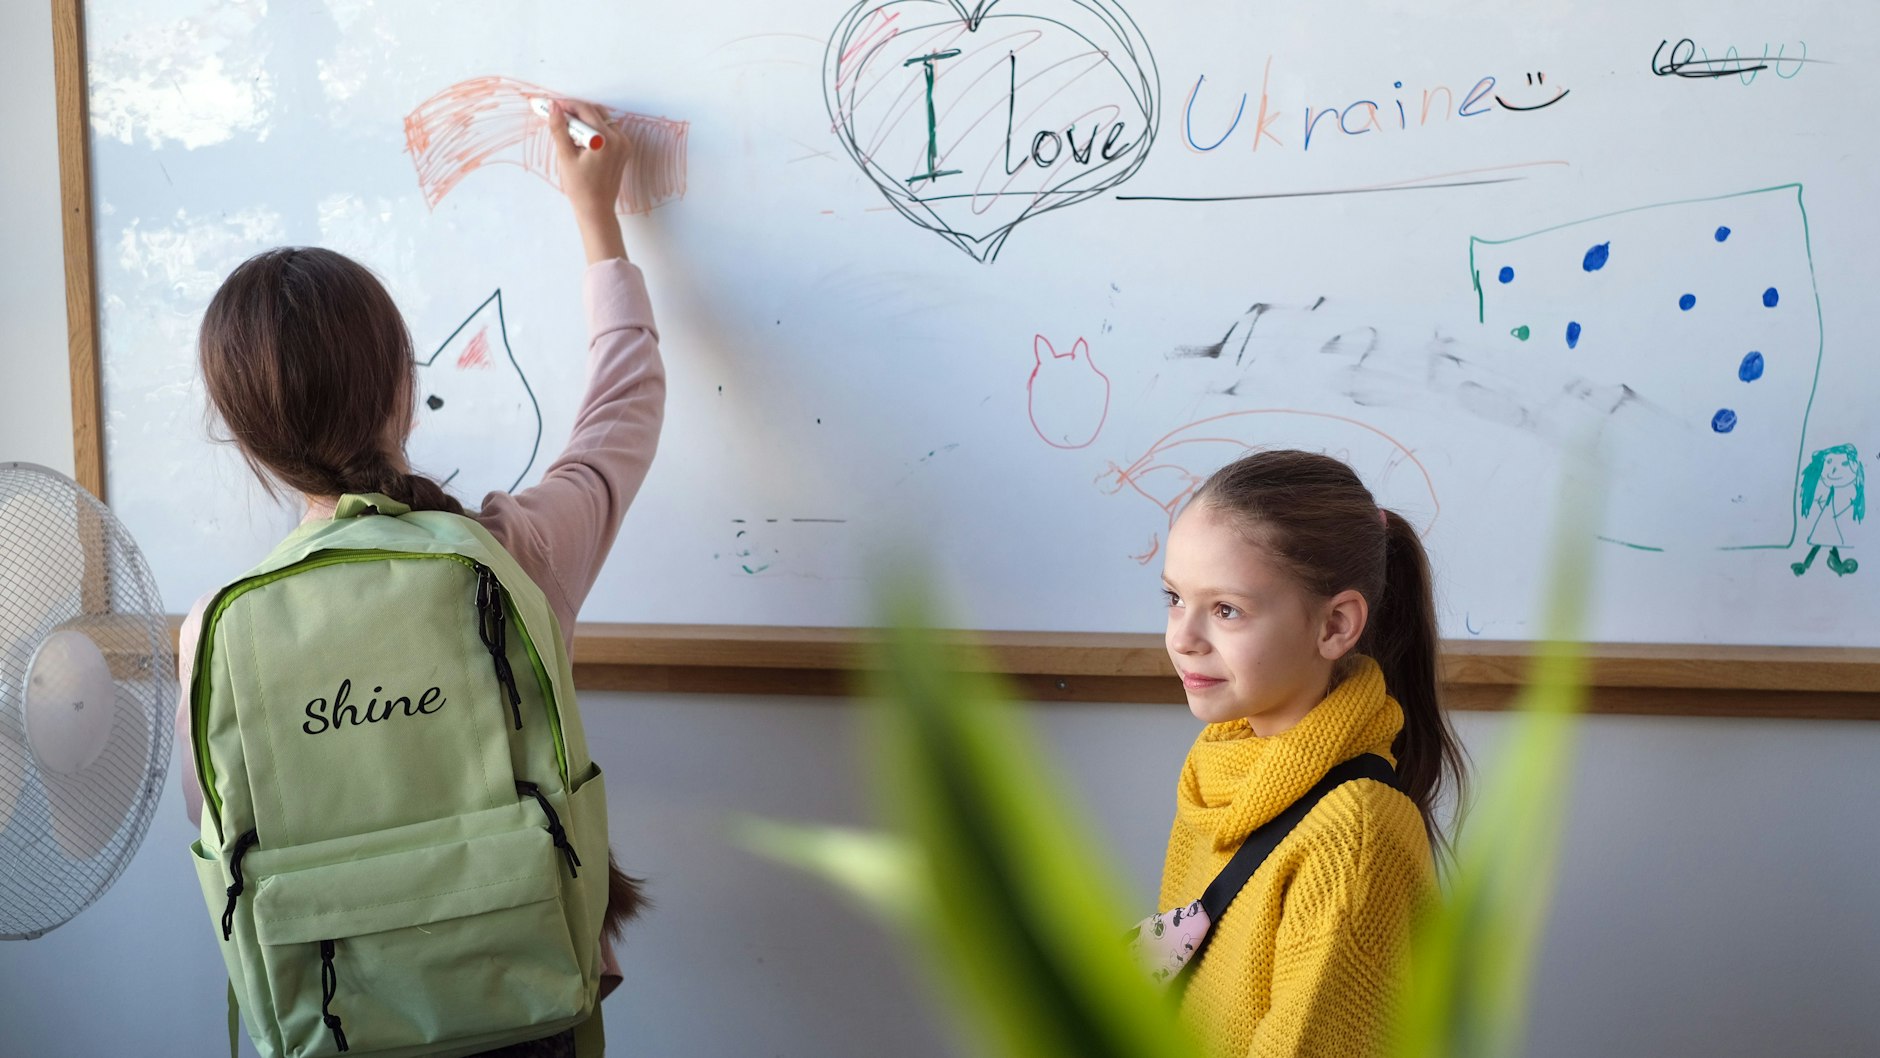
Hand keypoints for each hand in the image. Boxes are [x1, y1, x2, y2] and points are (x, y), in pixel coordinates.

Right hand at [546, 98, 629, 262]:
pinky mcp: (624, 150)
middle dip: (575, 110)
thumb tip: (553, 106)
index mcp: (606, 140)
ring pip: (602, 119)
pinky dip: (594, 128)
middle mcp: (619, 139)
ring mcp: (624, 144)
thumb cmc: (580, 187)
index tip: (552, 105)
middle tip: (557, 114)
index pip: (585, 110)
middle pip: (595, 112)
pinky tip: (580, 139)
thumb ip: (559, 129)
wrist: (596, 208)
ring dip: (585, 119)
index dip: (567, 105)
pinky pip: (608, 130)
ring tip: (567, 129)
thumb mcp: (566, 156)